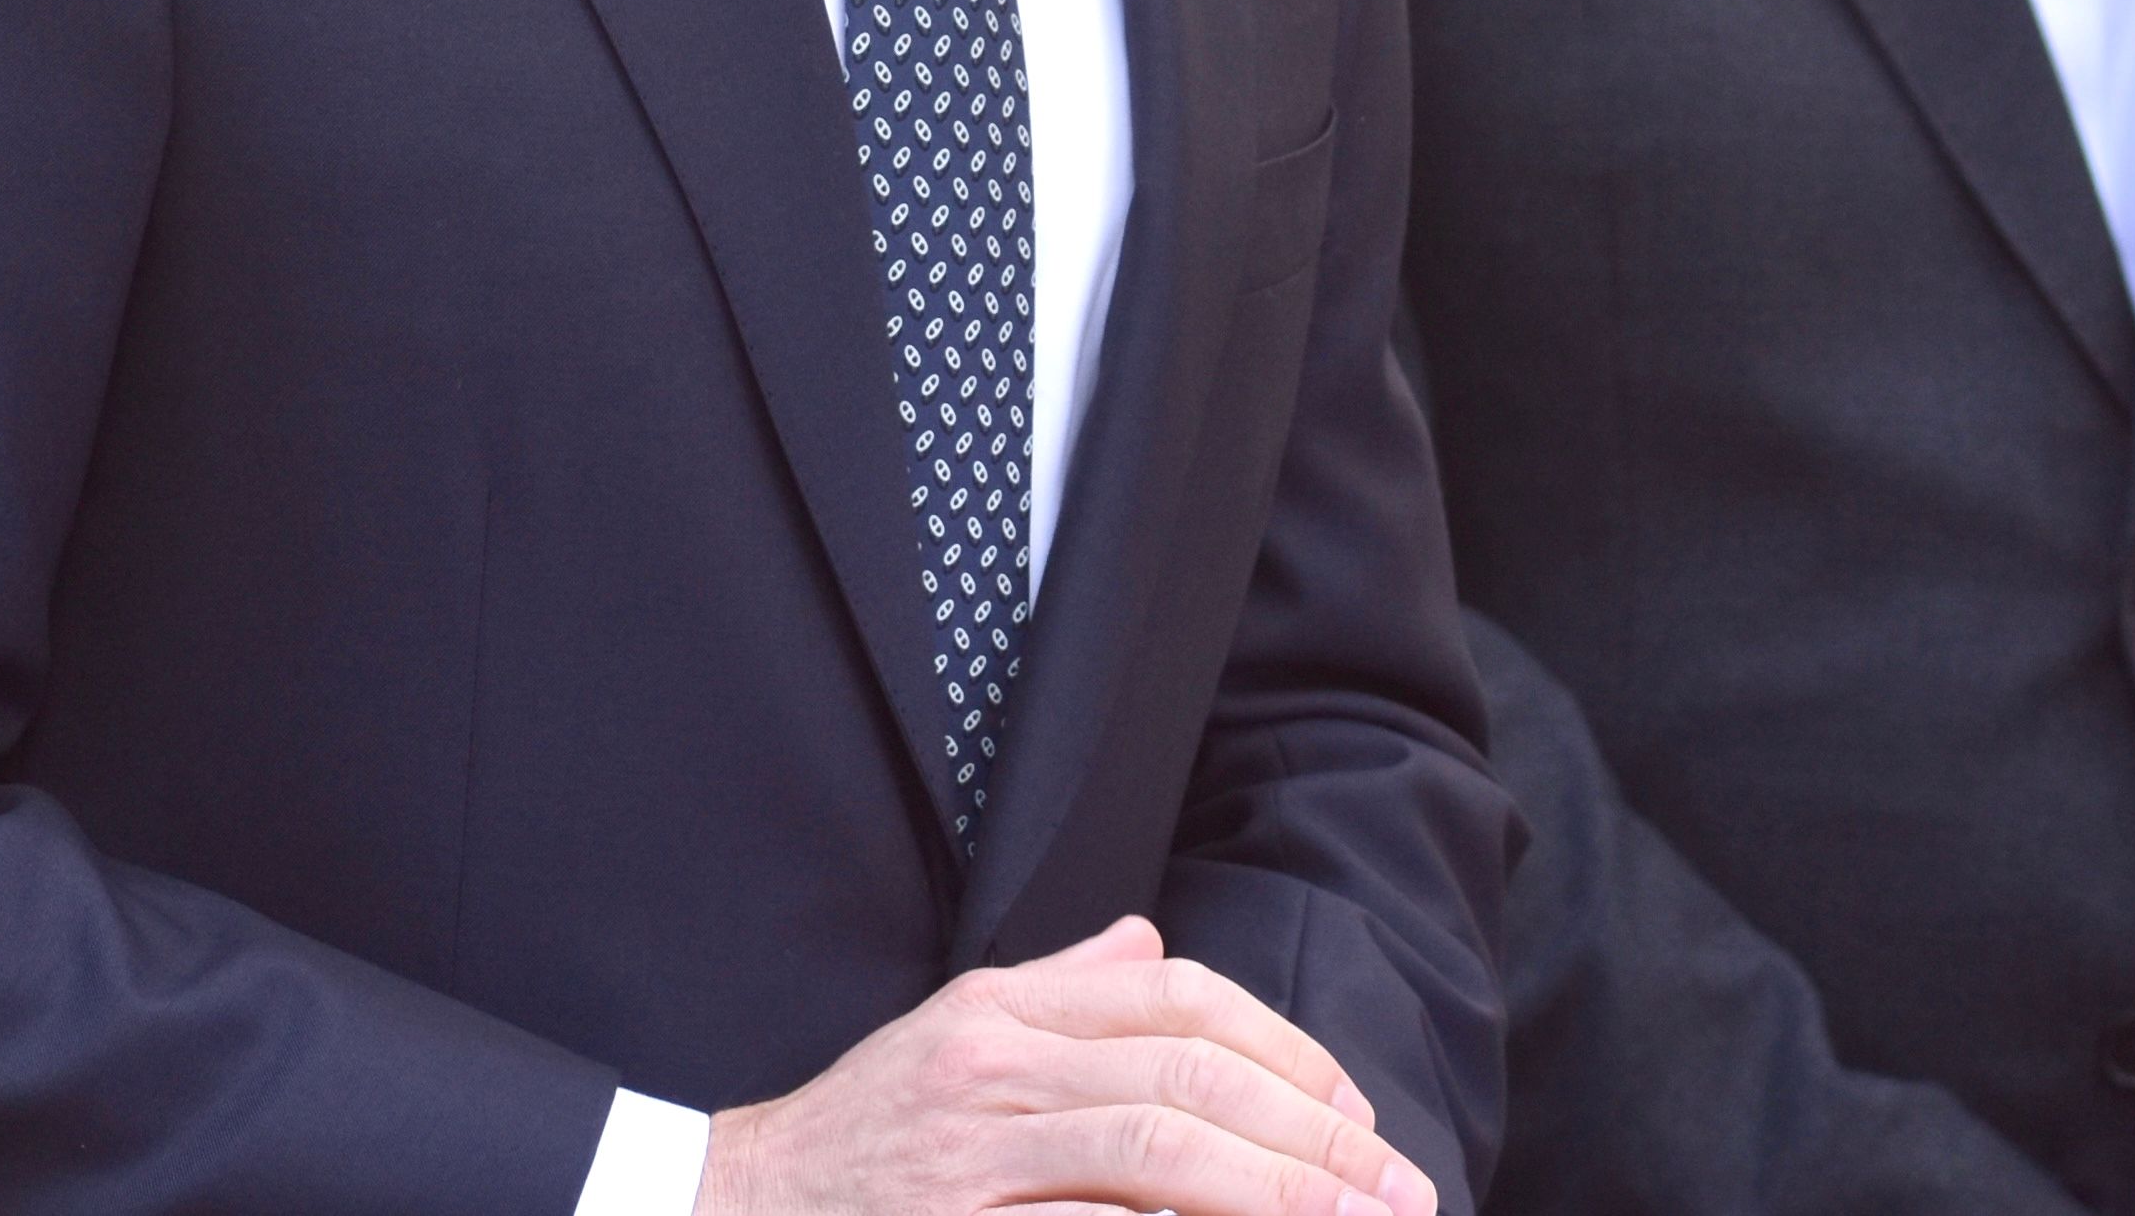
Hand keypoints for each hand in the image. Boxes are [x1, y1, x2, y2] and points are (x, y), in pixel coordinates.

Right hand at [693, 915, 1437, 1215]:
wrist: (735, 1207)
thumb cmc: (862, 1135)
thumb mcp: (949, 1033)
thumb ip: (1059, 991)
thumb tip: (1149, 945)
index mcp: (1001, 1011)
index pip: (1176, 997)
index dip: (1286, 1050)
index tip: (1357, 1115)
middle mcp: (991, 1069)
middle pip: (1189, 1076)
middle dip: (1313, 1136)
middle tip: (1398, 1187)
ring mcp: (972, 1157)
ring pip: (1156, 1150)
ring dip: (1275, 1192)